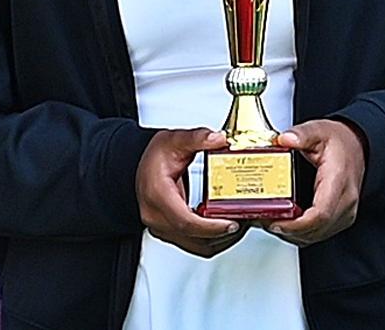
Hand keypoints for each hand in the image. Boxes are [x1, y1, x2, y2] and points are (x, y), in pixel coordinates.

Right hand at [136, 128, 246, 256]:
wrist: (138, 163)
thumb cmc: (154, 156)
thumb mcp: (176, 140)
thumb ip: (198, 138)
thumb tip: (218, 139)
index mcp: (158, 195)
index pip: (185, 222)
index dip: (210, 227)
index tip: (231, 223)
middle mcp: (157, 217)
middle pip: (193, 238)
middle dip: (222, 235)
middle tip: (245, 222)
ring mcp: (161, 227)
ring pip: (194, 245)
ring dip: (219, 240)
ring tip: (240, 224)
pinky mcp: (169, 230)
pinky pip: (192, 242)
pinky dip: (211, 238)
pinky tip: (226, 226)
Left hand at [263, 119, 366, 245]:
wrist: (358, 146)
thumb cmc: (341, 142)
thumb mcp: (319, 130)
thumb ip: (301, 134)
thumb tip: (285, 139)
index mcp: (339, 180)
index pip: (320, 214)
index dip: (295, 224)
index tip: (275, 221)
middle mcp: (345, 200)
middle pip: (315, 229)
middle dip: (286, 229)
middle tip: (264, 219)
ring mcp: (345, 212)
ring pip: (315, 235)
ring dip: (291, 233)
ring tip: (270, 220)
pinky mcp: (340, 218)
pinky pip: (318, 233)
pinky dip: (299, 233)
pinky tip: (285, 223)